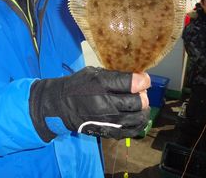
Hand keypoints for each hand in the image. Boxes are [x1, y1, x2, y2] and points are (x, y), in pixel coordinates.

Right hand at [29, 66, 149, 141]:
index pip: (131, 83)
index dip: (143, 80)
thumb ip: (113, 75)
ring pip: (138, 117)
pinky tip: (137, 117)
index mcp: (101, 84)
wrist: (61, 106)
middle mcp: (106, 103)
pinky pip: (132, 131)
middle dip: (143, 95)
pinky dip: (139, 124)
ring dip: (143, 110)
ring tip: (140, 105)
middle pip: (137, 102)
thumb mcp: (92, 73)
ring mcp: (109, 120)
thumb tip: (135, 77)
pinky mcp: (109, 132)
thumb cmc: (77, 86)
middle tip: (141, 92)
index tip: (144, 79)